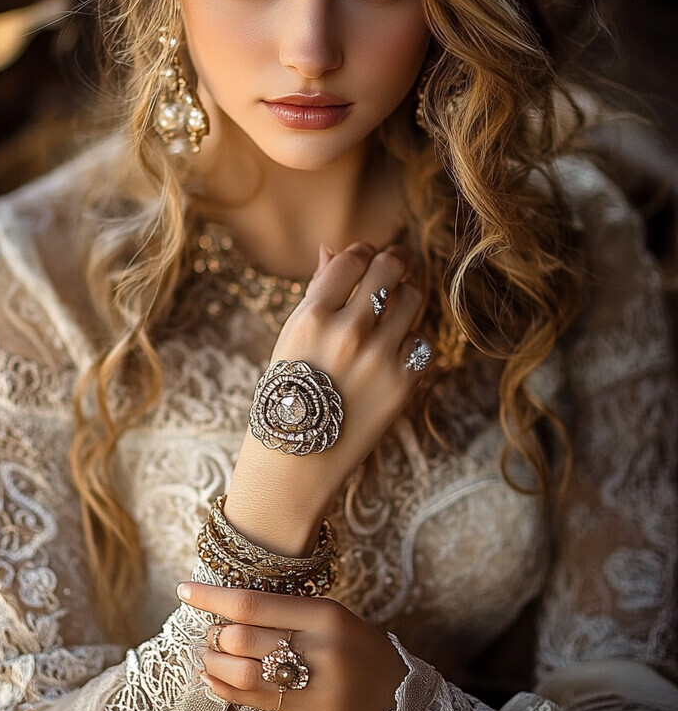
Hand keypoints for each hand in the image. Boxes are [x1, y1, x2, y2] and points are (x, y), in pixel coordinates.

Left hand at [178, 581, 408, 710]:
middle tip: (208, 637)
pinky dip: (233, 695)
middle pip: (241, 642)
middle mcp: (322, 653)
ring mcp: (320, 695)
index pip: (252, 603)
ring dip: (215, 669)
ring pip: (243, 680)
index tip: (184, 590)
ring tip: (209, 660)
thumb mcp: (332, 619)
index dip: (212, 597)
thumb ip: (286, 616)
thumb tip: (229, 614)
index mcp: (326, 616)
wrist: (405, 701)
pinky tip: (223, 684)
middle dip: (213, 639)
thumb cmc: (360, 651)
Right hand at [227, 243, 429, 553]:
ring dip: (407, 299)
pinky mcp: (403, 384)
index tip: (367, 258)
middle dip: (396, 262)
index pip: (353, 258)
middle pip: (390, 268)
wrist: (296, 461)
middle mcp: (347, 331)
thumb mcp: (290, 339)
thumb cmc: (286, 395)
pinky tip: (394, 353)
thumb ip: (317, 292)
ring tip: (394, 313)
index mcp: (311, 316)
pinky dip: (412, 343)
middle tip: (396, 267)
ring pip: (414, 299)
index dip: (364, 252)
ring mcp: (378, 358)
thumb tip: (335, 249)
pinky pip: (423, 341)